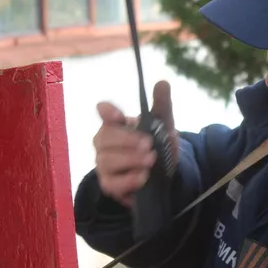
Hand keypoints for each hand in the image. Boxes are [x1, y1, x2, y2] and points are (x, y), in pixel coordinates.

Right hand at [92, 81, 178, 206]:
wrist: (163, 175)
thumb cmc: (156, 145)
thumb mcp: (163, 125)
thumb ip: (162, 106)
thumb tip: (162, 82)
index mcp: (115, 123)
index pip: (103, 112)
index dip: (107, 111)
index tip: (119, 115)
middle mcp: (104, 142)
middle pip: (104, 137)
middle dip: (126, 140)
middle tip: (148, 144)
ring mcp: (104, 164)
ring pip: (107, 160)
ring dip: (130, 159)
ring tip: (151, 160)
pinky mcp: (109, 185)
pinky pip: (112, 183)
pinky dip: (128, 180)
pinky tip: (143, 177)